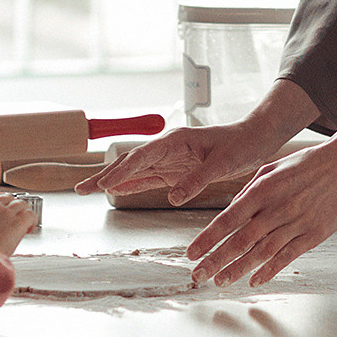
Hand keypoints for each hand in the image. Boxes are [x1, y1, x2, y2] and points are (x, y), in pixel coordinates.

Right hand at [74, 122, 277, 203]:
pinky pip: (149, 179)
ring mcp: (170, 160)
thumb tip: (174, 198)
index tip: (103, 184)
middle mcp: (167, 149)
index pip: (140, 157)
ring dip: (112, 181)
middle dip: (104, 176)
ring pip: (134, 172)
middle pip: (129, 163)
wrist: (255, 139)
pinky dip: (131, 185)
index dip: (119, 172)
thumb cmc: (240, 144)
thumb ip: (196, 180)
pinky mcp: (176, 171)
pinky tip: (117, 191)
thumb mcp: (221, 164)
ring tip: (89, 190)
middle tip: (81, 188)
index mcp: (174, 140)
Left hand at [187, 140, 336, 286]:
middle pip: (240, 241)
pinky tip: (254, 280)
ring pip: (261, 253)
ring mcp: (296, 224)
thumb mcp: (272, 167)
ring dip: (238, 269)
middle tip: (198, 275)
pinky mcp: (314, 235)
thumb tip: (230, 209)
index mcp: (263, 190)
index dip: (208, 239)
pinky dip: (269, 270)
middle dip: (216, 260)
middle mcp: (276, 209)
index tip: (192, 253)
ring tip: (220, 281)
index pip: (227, 219)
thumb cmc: (308, 164)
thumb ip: (250, 189)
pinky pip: (287, 257)